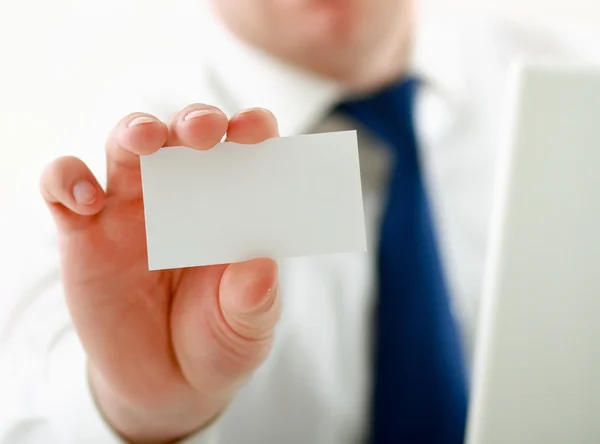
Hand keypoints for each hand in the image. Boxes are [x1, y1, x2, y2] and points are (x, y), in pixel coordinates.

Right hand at [40, 105, 281, 442]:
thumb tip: (260, 268)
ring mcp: (129, 210)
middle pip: (182, 136)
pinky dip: (67, 180)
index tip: (257, 130)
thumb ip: (254, 301)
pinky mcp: (83, 233)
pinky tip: (87, 200)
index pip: (243, 151)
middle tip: (204, 129)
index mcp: (229, 207)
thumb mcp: (247, 328)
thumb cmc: (217, 340)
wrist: (167, 381)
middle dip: (193, 122)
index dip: (251, 131)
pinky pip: (63, 189)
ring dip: (134, 132)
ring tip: (145, 139)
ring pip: (124, 146)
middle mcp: (181, 197)